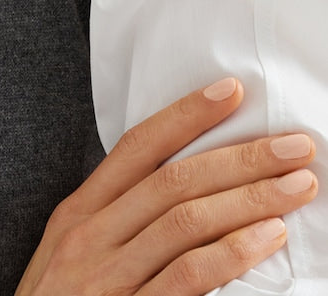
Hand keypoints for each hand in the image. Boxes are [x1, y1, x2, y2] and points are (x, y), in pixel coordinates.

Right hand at [15, 78, 316, 294]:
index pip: (137, 147)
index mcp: (78, 211)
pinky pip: (185, 277)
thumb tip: (180, 190)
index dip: (186, 115)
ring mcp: (106, 275)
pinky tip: (265, 238)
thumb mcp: (72, 254)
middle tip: (294, 145)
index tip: (231, 92)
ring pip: (185, 221)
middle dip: (240, 157)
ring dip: (249, 198)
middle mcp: (90, 234)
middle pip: (173, 180)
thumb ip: (116, 221)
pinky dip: (231, 254)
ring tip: (297, 186)